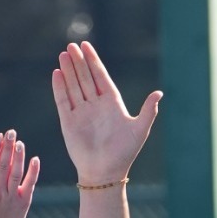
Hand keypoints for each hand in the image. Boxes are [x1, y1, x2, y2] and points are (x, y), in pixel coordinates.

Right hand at [0, 130, 39, 217]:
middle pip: (3, 166)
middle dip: (7, 148)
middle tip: (11, 132)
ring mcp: (11, 198)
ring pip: (16, 173)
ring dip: (19, 157)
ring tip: (19, 143)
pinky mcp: (23, 203)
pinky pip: (29, 184)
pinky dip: (33, 172)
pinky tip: (35, 159)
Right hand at [51, 41, 161, 184]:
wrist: (105, 173)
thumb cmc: (124, 153)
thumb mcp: (140, 129)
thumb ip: (148, 110)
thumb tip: (159, 92)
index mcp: (112, 103)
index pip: (101, 76)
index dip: (93, 61)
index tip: (86, 46)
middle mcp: (95, 105)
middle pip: (85, 77)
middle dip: (79, 61)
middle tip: (72, 44)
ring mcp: (81, 112)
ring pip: (73, 86)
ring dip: (68, 70)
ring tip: (64, 53)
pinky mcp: (68, 121)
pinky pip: (63, 100)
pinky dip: (60, 87)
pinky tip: (57, 73)